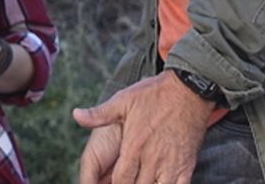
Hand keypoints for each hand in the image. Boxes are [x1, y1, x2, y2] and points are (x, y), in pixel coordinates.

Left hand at [72, 73, 209, 183]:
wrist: (188, 90)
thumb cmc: (154, 94)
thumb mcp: (123, 100)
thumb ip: (99, 114)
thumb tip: (75, 115)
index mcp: (133, 146)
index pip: (121, 179)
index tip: (112, 183)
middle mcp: (152, 159)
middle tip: (129, 181)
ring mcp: (171, 164)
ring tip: (144, 183)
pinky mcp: (186, 165)